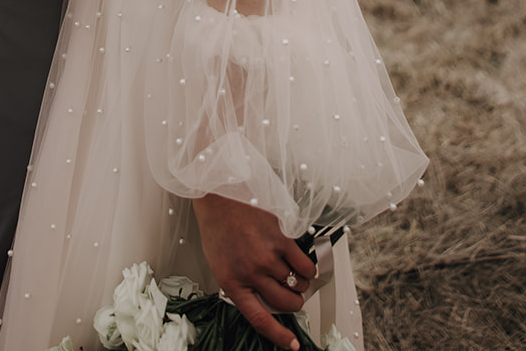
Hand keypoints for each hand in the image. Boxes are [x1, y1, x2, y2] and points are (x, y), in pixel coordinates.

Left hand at [192, 194, 316, 350]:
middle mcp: (251, 272)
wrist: (219, 190)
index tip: (291, 344)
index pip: (259, 319)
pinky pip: (305, 265)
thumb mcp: (219, 262)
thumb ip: (239, 282)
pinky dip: (308, 269)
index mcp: (232, 281)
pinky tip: (303, 264)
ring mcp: (267, 255)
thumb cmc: (217, 224)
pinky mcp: (281, 238)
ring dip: (301, 284)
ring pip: (297, 285)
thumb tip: (262, 298)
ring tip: (295, 275)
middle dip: (294, 303)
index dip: (278, 335)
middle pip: (285, 303)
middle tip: (293, 296)